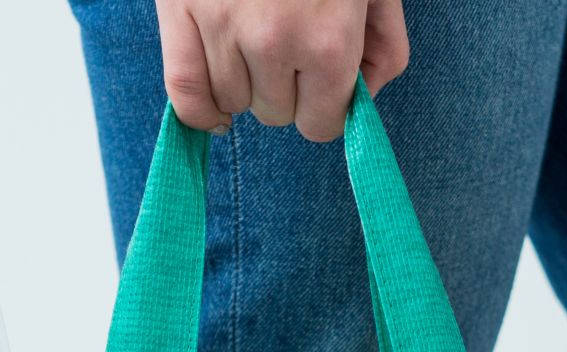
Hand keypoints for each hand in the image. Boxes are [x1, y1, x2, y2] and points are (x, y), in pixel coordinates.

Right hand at [157, 0, 409, 141]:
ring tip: (255, 46)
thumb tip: (364, 99)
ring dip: (246, 85)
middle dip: (287, 90)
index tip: (323, 86)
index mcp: (329, 40)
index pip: (321, 124)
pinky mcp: (181, 12)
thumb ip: (384, 46)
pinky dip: (200, 110)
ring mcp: (222, 29)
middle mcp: (275, 43)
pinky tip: (217, 109)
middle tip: (290, 46)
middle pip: (276, 114)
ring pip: (233, 104)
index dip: (325, 107)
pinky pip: (184, 92)